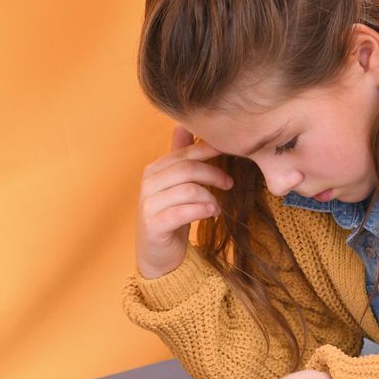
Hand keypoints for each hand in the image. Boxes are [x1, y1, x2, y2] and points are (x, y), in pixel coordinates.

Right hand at [135, 125, 235, 278]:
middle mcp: (149, 184)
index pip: (184, 153)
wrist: (157, 253)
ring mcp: (149, 204)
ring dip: (209, 196)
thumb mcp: (177, 184)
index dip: (208, 150)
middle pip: (187, 169)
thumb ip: (180, 157)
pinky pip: (182, 212)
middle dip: (213, 174)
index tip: (229, 151)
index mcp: (155, 170)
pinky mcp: (154, 225)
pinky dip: (202, 210)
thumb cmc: (171, 215)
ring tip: (218, 205)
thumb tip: (183, 125)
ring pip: (187, 189)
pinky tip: (212, 212)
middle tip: (230, 183)